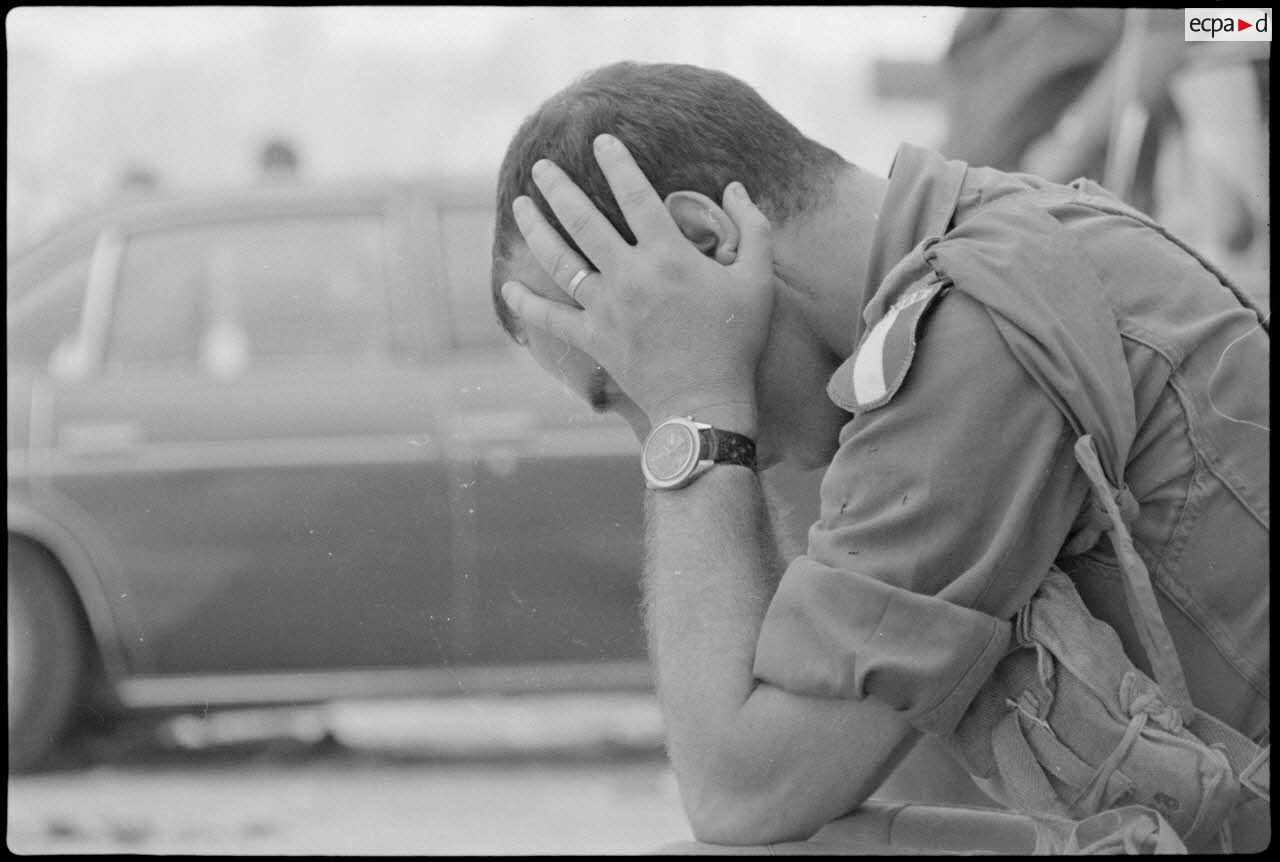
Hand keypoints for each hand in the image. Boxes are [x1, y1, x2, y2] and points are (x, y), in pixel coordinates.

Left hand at [501, 134, 774, 435]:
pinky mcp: (593, 339)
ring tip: (520, 204)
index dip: (616, 162)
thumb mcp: (758, 280)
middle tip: (540, 166)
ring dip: (536, 228)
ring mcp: (606, 307)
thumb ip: (752, 227)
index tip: (601, 140)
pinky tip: (508, 284)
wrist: (705, 402)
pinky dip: (526, 303)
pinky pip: (550, 318)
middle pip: (582, 220)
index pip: (635, 193)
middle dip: (558, 187)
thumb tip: (735, 186)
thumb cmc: (736, 341)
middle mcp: (629, 274)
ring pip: (559, 259)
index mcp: (667, 254)